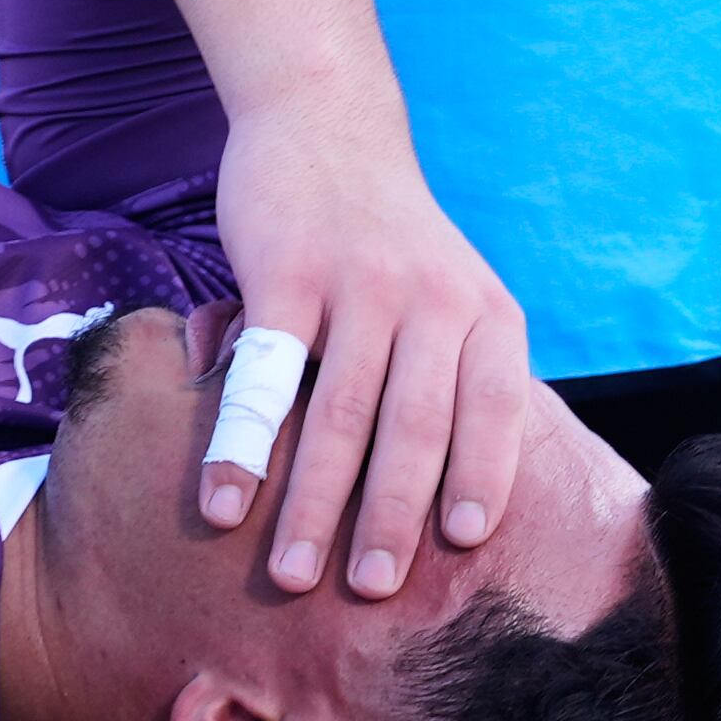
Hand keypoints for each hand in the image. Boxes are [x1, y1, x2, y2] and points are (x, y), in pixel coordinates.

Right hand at [209, 102, 530, 598]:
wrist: (324, 124)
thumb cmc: (388, 240)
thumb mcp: (452, 294)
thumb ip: (457, 379)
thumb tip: (454, 509)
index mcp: (484, 313)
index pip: (497, 408)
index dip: (482, 476)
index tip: (464, 547)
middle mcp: (433, 299)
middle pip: (414, 428)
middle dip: (390, 521)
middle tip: (369, 596)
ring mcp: (360, 284)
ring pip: (339, 414)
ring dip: (312, 505)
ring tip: (290, 577)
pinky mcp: (287, 273)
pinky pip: (265, 377)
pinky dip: (242, 449)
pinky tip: (223, 504)